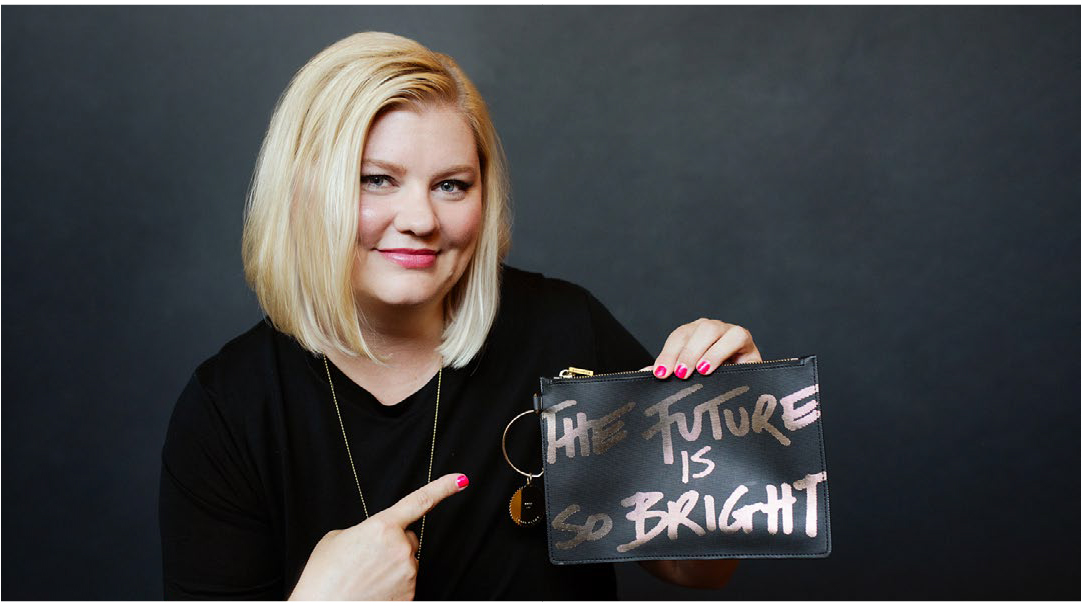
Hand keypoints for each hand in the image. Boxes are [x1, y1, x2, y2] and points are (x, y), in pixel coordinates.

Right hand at [288, 473, 468, 599]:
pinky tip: (372, 590)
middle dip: (393, 545)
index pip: (420, 501)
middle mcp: (401, 549)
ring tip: (364, 578)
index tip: (460, 480)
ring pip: (407, 563)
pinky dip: (392, 586)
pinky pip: (405, 583)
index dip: (443, 487)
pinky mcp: (410, 595)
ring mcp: (408, 574)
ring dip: (391, 567)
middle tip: (368, 560)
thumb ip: (363, 531)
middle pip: (409, 539)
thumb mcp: (336, 540)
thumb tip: (373, 538)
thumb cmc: (323, 578)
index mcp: (382, 527)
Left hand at [648, 318, 760, 379]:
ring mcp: (727, 331)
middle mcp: (709, 330)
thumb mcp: (691, 380)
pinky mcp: (746, 340)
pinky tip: (710, 367)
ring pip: (711, 330)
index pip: (677, 338)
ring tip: (697, 372)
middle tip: (678, 374)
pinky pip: (735, 337)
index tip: (659, 374)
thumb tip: (643, 374)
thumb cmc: (715, 382)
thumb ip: (669, 374)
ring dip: (700, 350)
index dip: (667, 354)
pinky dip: (721, 351)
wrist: (746, 390)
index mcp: (693, 335)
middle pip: (692, 331)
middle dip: (683, 353)